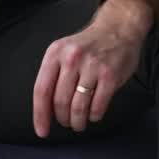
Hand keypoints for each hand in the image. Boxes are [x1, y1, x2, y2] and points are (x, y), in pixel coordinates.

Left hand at [32, 0, 152, 135]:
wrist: (118, 27)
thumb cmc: (87, 46)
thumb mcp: (63, 52)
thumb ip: (53, 76)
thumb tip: (45, 110)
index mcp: (55, 54)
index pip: (41, 90)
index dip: (40, 115)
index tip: (41, 131)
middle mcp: (72, 59)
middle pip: (60, 102)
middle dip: (62, 119)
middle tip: (66, 123)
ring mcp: (92, 66)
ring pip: (78, 106)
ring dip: (77, 121)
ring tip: (78, 124)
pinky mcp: (111, 75)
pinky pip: (98, 105)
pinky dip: (94, 116)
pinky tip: (93, 115)